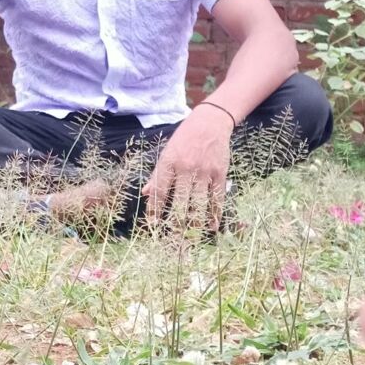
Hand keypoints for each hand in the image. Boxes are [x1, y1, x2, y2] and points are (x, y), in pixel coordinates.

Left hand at [142, 105, 232, 229]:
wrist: (210, 122)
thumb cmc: (184, 138)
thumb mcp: (167, 152)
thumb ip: (157, 174)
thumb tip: (145, 193)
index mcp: (169, 162)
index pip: (159, 190)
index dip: (154, 209)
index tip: (152, 226)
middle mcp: (186, 168)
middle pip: (179, 202)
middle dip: (176, 224)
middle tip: (173, 242)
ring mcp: (204, 171)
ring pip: (199, 203)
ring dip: (195, 224)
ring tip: (191, 240)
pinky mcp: (220, 173)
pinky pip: (217, 197)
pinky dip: (214, 214)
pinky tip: (211, 226)